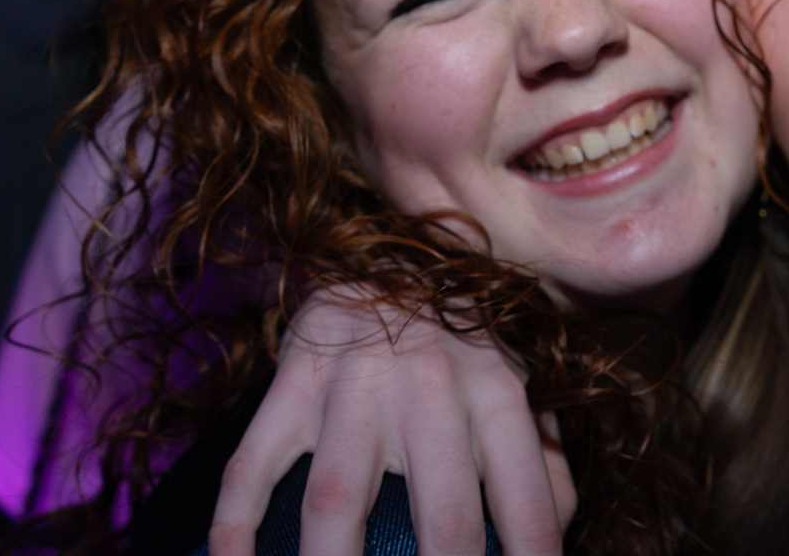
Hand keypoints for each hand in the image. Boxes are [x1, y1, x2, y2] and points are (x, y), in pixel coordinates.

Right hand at [207, 289, 575, 555]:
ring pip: (335, 502)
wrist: (379, 261)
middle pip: (440, 518)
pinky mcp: (291, 384)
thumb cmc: (460, 349)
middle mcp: (430, 388)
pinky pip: (252, 466)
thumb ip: (545, 462)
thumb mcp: (518, 388)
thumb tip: (553, 538)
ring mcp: (352, 387)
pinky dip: (235, 529)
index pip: (528, 505)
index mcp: (497, 393)